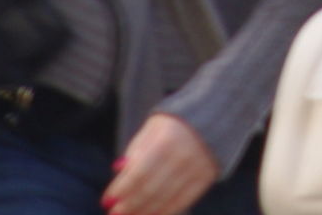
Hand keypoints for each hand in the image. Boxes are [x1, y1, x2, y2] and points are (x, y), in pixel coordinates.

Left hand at [103, 114, 217, 214]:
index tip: (107, 200)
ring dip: (144, 212)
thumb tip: (118, 173)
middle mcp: (181, 157)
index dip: (121, 189)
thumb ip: (135, 151)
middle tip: (115, 213)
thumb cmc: (174, 123)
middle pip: (150, 190)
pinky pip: (182, 202)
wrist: (214, 116)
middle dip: (129, 205)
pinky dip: (164, 212)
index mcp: (165, 140)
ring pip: (164, 200)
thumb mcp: (152, 129)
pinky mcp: (205, 179)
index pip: (138, 173)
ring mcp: (195, 170)